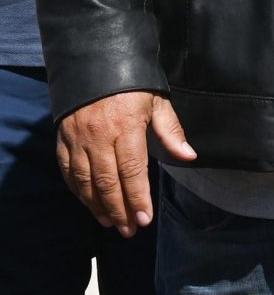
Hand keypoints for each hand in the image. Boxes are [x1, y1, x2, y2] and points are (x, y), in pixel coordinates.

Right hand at [58, 90, 194, 235]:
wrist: (95, 64)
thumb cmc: (133, 85)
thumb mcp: (158, 102)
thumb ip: (171, 132)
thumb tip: (189, 156)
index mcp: (125, 127)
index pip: (132, 170)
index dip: (138, 197)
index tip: (144, 219)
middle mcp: (98, 136)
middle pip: (108, 181)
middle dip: (119, 209)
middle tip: (129, 230)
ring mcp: (77, 139)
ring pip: (85, 181)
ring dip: (97, 206)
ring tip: (111, 223)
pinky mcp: (63, 140)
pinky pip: (68, 172)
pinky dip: (78, 192)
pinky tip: (89, 204)